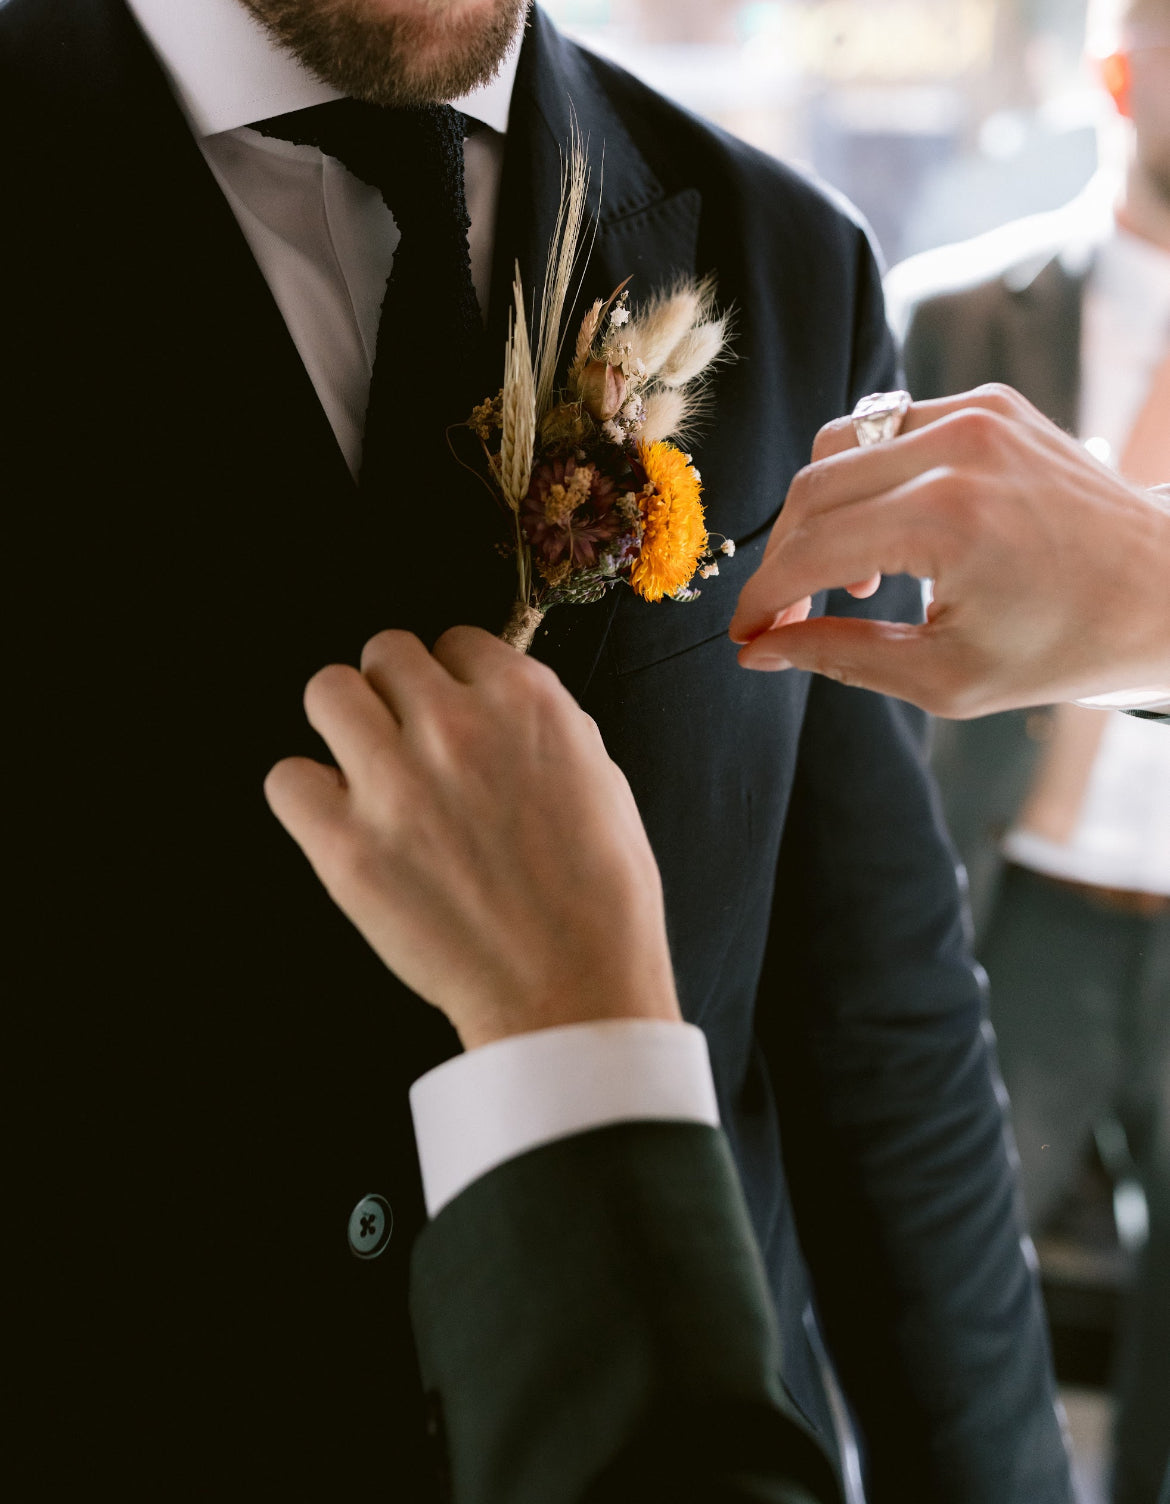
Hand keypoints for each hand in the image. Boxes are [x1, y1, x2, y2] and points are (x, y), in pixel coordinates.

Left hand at [264, 627, 679, 1048]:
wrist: (572, 989)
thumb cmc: (600, 900)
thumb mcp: (602, 781)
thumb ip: (545, 727)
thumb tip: (497, 702)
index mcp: (526, 703)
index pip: (457, 642)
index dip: (453, 679)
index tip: (453, 712)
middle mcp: (454, 726)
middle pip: (384, 653)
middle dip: (395, 692)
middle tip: (406, 739)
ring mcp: (394, 783)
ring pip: (326, 692)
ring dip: (345, 723)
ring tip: (365, 768)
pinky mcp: (346, 846)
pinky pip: (286, 779)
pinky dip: (307, 795)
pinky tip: (339, 821)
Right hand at [729, 384, 1169, 716]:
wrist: (1167, 590)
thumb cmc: (1065, 646)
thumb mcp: (946, 678)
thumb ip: (840, 656)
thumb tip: (757, 651)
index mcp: (950, 519)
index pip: (811, 550)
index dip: (764, 598)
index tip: (745, 636)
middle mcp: (959, 446)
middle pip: (811, 489)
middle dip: (781, 558)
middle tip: (785, 616)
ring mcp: (977, 411)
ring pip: (839, 445)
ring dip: (819, 513)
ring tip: (850, 577)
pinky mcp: (989, 402)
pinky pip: (887, 427)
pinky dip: (867, 479)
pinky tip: (891, 535)